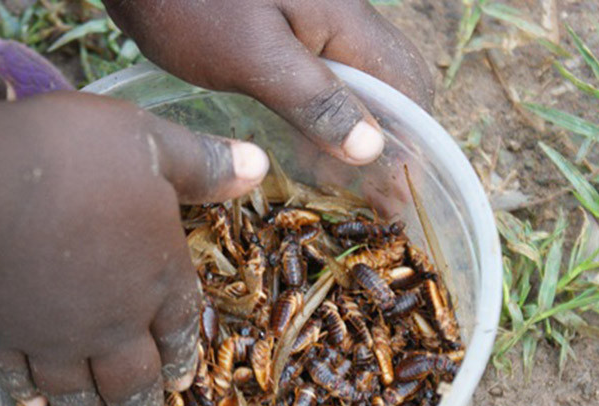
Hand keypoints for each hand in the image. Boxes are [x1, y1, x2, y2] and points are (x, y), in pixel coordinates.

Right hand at [0, 92, 268, 405]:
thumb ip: (203, 164)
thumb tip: (260, 166)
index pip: (178, 323)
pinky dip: (29, 394)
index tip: (186, 379)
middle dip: (144, 398)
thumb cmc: (71, 158)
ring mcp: (53, 336)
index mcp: (155, 274)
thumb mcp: (150, 143)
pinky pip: (18, 377)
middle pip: (133, 372)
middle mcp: (111, 319)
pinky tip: (31, 404)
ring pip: (80, 390)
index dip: (183, 351)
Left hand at [104, 0, 433, 164]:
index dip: (408, 141)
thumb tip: (370, 148)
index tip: (395, 194)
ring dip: (355, 129)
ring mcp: (310, 24)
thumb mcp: (252, 57)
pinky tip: (305, 145)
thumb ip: (313, 99)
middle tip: (372, 194)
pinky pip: (320, 78)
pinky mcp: (279, 33)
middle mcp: (338, 20)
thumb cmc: (191, 5)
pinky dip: (324, 115)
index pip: (406, 84)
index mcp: (344, 21)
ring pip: (355, 82)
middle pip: (389, 82)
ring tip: (343, 182)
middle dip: (388, 138)